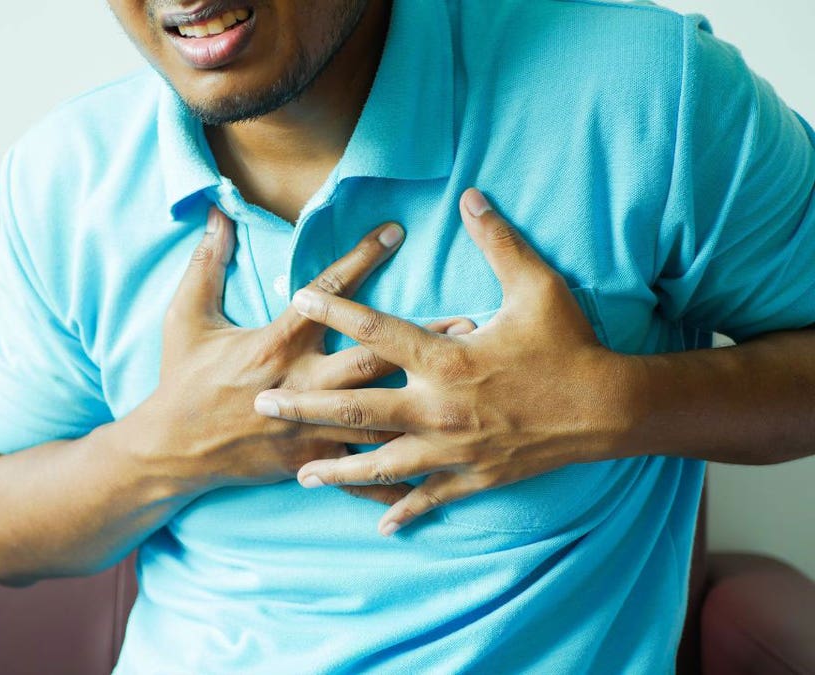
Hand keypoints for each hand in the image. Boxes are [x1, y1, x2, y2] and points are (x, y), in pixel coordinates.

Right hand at [141, 205, 475, 505]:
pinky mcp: (311, 459)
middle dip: (421, 339)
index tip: (395, 232)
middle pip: (372, 358)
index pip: (326, 295)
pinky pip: (362, 469)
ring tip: (467, 385)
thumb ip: (207, 265)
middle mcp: (301, 383)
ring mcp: (309, 426)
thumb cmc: (180, 379)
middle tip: (468, 322)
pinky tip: (439, 472)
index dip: (361, 259)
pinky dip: (400, 474)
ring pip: (379, 414)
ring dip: (426, 399)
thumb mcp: (185, 317)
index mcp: (274, 344)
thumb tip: (218, 215)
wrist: (170, 449)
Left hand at [251, 188, 634, 535]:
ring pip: (381, 464)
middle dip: (305, 407)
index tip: (297, 299)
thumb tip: (472, 196)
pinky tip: (377, 525)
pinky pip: (429, 498)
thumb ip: (498, 241)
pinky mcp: (472, 476)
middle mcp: (439, 408)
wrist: (609, 408)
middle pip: (356, 409)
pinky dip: (403, 512)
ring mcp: (453, 449)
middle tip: (263, 405)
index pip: (377, 331)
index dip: (335, 311)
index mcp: (446, 359)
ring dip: (337, 470)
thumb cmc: (570, 344)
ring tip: (301, 474)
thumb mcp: (537, 286)